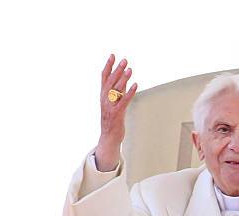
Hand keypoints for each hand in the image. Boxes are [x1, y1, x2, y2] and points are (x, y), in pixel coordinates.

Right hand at [96, 54, 137, 170]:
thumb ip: (118, 92)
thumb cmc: (113, 119)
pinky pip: (123, 101)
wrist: (109, 137)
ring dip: (123, 79)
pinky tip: (135, 85)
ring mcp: (109, 107)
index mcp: (103, 96)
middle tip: (124, 60)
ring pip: (115, 90)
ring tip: (129, 69)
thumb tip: (124, 80)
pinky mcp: (116, 114)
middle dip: (117, 70)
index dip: (108, 66)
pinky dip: (129, 92)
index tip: (113, 55)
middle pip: (110, 81)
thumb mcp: (114, 103)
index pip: (103, 77)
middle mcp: (104, 100)